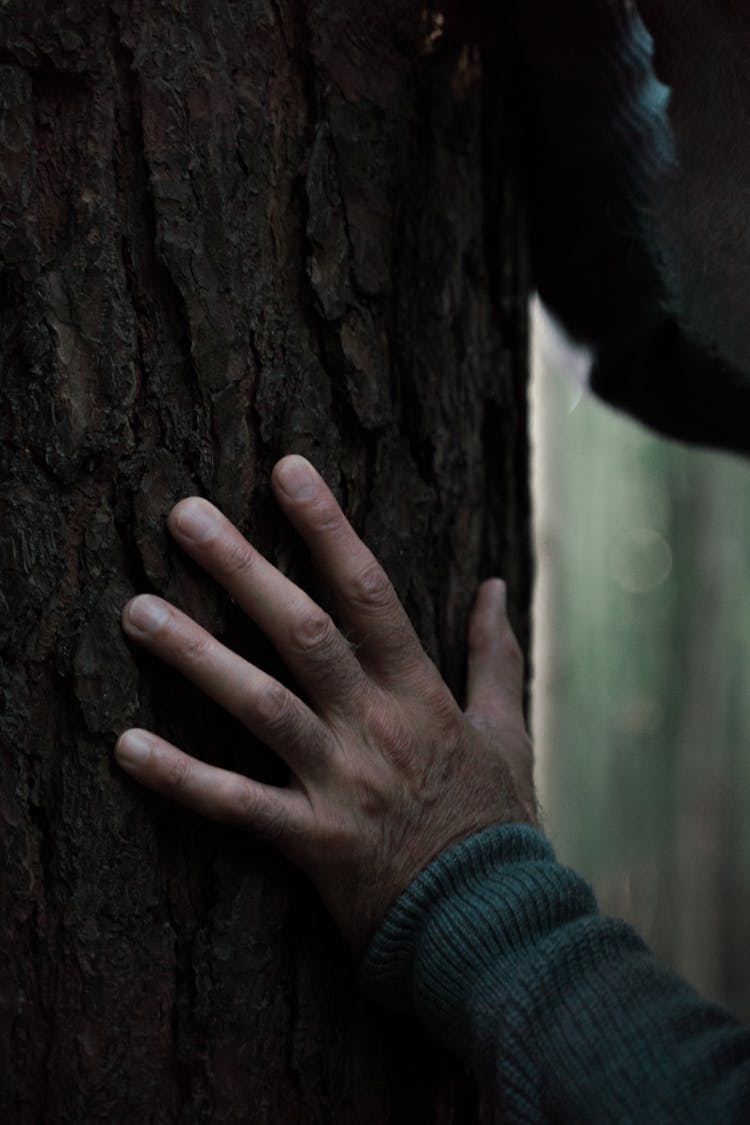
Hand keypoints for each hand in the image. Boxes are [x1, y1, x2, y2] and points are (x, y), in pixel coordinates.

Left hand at [115, 455, 536, 952]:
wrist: (489, 919)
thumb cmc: (494, 818)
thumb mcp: (508, 728)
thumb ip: (494, 653)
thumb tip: (494, 584)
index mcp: (419, 692)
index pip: (371, 593)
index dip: (330, 527)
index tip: (287, 471)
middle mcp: (376, 725)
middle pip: (305, 633)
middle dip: (245, 569)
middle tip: (183, 515)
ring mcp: (341, 782)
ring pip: (263, 706)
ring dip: (197, 658)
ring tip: (138, 610)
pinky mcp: (312, 840)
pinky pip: (238, 805)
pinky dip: (182, 777)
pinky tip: (126, 747)